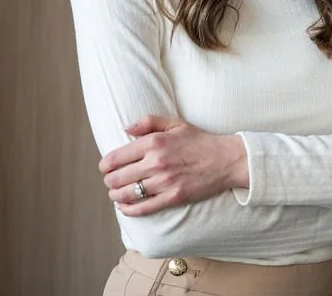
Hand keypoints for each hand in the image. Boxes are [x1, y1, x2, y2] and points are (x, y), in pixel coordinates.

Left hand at [99, 115, 247, 216]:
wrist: (226, 159)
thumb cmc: (200, 141)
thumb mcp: (176, 123)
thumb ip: (148, 121)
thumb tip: (125, 128)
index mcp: (154, 142)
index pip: (115, 158)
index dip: (105, 165)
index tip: (105, 168)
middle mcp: (156, 162)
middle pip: (116, 178)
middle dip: (109, 181)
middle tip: (111, 181)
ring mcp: (164, 182)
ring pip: (126, 194)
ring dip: (116, 196)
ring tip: (116, 194)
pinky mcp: (173, 197)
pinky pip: (142, 208)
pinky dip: (128, 210)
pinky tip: (124, 207)